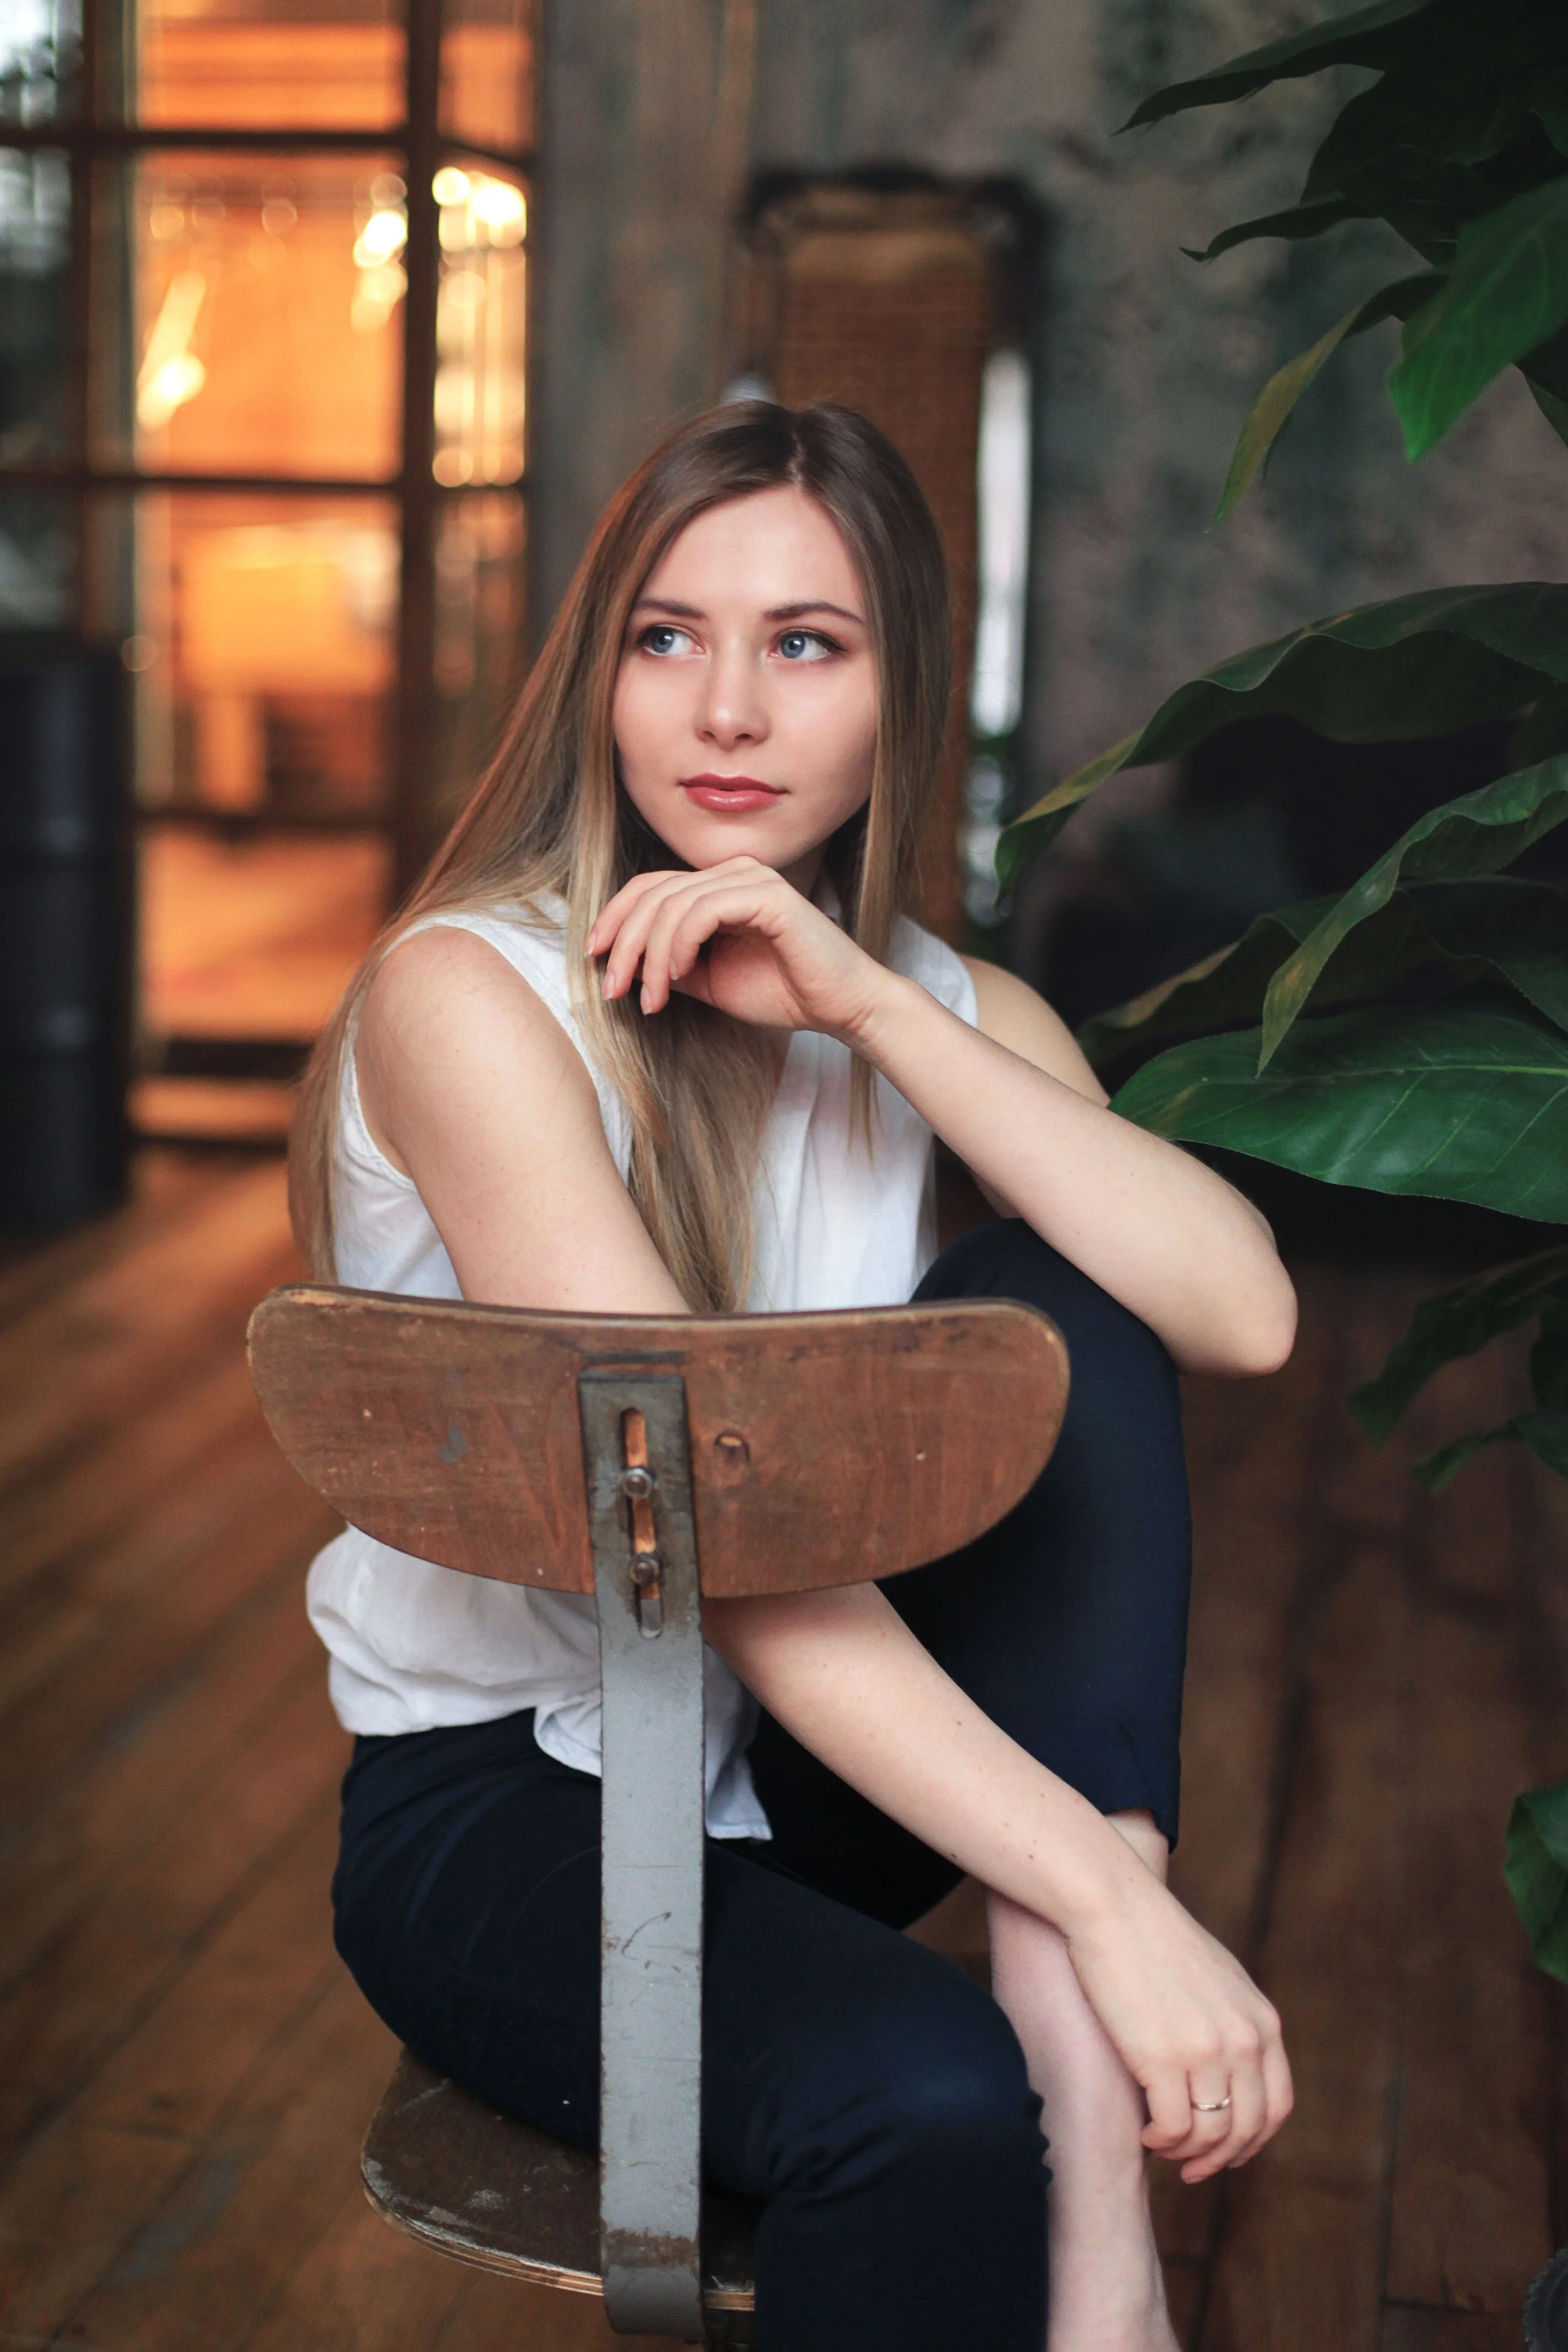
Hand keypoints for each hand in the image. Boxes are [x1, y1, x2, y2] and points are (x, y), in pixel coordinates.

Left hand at [586, 858, 892, 1040]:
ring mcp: (751, 878)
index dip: (615, 918)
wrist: (841, 1007)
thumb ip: (670, 965)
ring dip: (650, 955)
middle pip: (653, 892)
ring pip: (672, 903)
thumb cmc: (784, 992)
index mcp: (719, 886)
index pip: (651, 887)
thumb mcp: (709, 980)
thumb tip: (622, 963)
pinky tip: (677, 975)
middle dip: (623, 942)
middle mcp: (733, 872)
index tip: (595, 958)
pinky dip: (680, 943)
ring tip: (650, 999)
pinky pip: (703, 910)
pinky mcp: (767, 895)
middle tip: (612, 988)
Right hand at [1065, 1871, 1292, 2182]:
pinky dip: (1161, 2142)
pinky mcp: (1162, 2058)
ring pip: (1210, 2135)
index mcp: (1262, 2022)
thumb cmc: (1154, 1939)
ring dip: (1187, 2154)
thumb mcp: (1217, 1979)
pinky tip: (1145, 2134)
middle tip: (1192, 2169)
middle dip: (1219, 2159)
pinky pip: (1173, 2129)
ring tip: (1161, 2146)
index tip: (1225, 2152)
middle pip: (1247, 2128)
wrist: (1113, 1905)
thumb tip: (1228, 2074)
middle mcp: (1243, 2040)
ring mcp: (1205, 2051)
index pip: (1277, 2106)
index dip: (1253, 2141)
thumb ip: (1234, 2023)